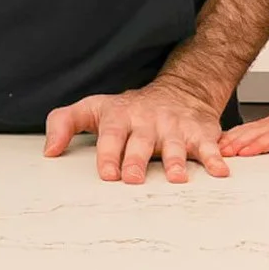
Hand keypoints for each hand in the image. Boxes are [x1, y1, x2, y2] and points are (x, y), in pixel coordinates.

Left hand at [43, 77, 228, 184]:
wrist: (180, 90)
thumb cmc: (131, 109)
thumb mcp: (94, 108)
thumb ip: (64, 123)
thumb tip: (49, 151)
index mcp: (120, 117)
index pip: (111, 135)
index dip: (109, 153)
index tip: (107, 172)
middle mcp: (147, 122)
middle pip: (140, 142)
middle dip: (136, 160)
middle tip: (133, 178)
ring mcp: (174, 127)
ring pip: (173, 145)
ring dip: (174, 161)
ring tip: (176, 178)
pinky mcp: (198, 132)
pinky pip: (207, 146)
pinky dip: (214, 158)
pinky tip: (219, 171)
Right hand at [219, 105, 268, 158]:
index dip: (259, 145)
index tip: (244, 152)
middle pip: (256, 135)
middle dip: (237, 144)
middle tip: (221, 154)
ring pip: (249, 132)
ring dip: (233, 140)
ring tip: (218, 149)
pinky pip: (250, 129)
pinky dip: (236, 134)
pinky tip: (226, 140)